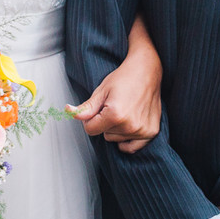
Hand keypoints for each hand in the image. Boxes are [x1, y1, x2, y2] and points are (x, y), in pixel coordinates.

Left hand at [68, 19, 161, 152]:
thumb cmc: (124, 78)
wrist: (147, 71)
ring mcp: (142, 130)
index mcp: (115, 115)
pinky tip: (130, 124)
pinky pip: (132, 147)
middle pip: (105, 135)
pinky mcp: (151, 132)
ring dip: (118, 128)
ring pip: (117, 139)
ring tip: (126, 110)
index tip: (100, 108)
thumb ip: (85, 108)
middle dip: (106, 122)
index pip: (90, 130)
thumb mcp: (101, 91)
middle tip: (116, 105)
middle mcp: (130, 125)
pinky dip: (128, 139)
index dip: (91, 118)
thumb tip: (69, 112)